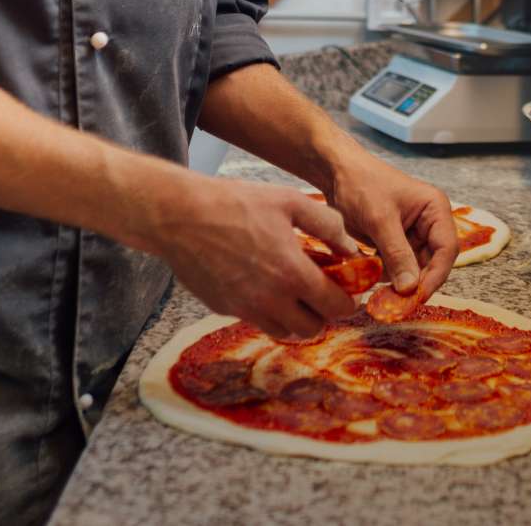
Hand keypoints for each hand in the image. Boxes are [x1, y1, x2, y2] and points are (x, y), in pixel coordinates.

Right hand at [150, 176, 358, 339]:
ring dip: (294, 316)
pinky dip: (265, 310)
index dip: (346, 301)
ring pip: (283, 331)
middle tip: (318, 291)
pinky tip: (261, 283)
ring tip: (290, 289)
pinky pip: (254, 320)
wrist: (180, 215)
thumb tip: (350, 248)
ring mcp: (245, 308)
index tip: (345, 290)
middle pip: (312, 328)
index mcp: (292, 273)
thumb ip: (327, 225)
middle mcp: (270, 299)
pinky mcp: (224, 309)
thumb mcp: (289, 201)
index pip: (335, 308)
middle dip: (321, 313)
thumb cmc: (235, 203)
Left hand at [325, 156, 456, 297]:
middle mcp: (429, 223)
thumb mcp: (379, 219)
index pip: (446, 249)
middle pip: (432, 263)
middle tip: (396, 304)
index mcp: (435, 209)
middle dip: (415, 283)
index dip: (435, 276)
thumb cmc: (360, 183)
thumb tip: (410, 288)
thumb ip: (397, 253)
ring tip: (382, 295)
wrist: (334, 170)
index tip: (417, 296)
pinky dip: (386, 276)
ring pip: (413, 268)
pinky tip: (372, 279)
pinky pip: (396, 266)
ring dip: (399, 282)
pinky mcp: (393, 242)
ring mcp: (411, 234)